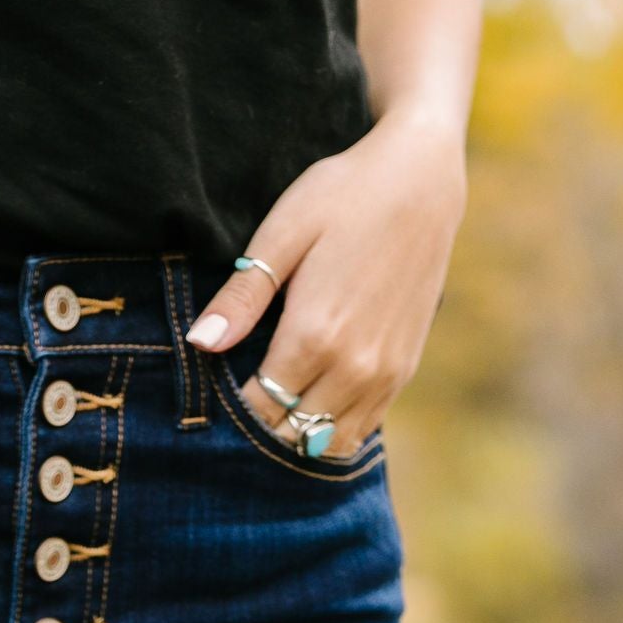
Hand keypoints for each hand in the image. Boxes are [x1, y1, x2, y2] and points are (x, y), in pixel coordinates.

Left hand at [188, 110, 467, 459]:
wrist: (422, 179)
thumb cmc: (345, 195)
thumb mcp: (282, 233)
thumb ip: (242, 297)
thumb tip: (200, 343)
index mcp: (314, 337)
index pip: (260, 408)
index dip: (234, 409)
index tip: (220, 391)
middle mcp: (353, 368)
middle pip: (292, 433)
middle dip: (264, 425)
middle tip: (245, 398)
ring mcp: (384, 375)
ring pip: (327, 443)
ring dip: (298, 434)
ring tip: (278, 404)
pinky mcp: (403, 371)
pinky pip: (360, 429)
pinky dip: (332, 428)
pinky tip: (313, 401)